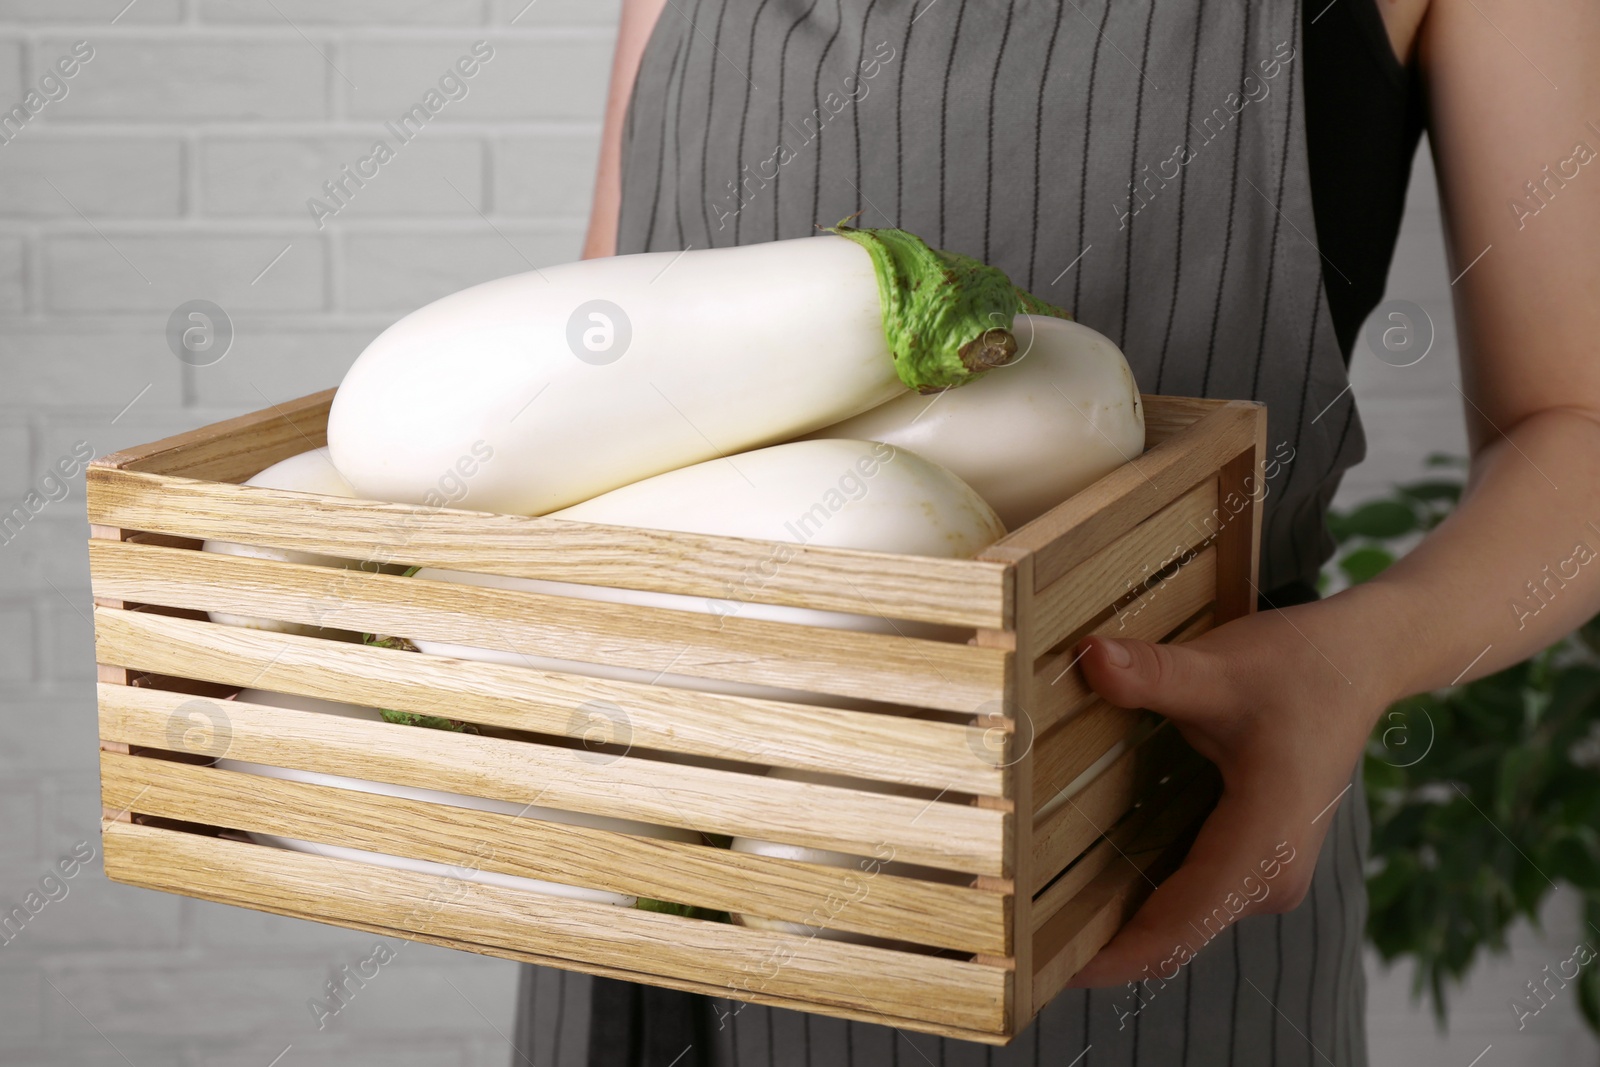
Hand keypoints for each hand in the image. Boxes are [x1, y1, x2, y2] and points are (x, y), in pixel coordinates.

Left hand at [1064, 588, 1393, 987]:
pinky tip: (1080, 886)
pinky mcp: (1255, 863)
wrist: (1358, 665)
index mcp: (1264, 846)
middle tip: (1017, 942)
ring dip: (1116, 925)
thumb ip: (1153, 673)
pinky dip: (1140, 901)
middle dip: (1099, 946)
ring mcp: (1265, 876)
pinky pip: (1191, 900)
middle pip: (1172, 936)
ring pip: (1181, 922)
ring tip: (1034, 919)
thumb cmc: (1296, 668)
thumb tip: (1090, 659)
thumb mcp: (1220, 667)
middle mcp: (1269, 878)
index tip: (1047, 969)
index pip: (1176, 927)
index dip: (1110, 956)